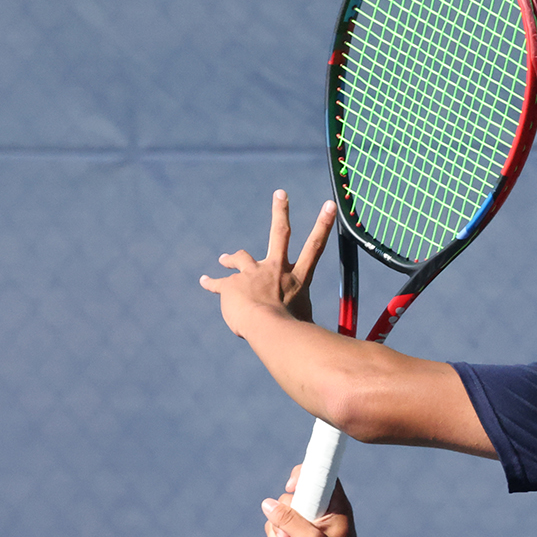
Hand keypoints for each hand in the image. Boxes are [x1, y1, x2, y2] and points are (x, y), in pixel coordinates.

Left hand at [199, 190, 336, 335]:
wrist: (267, 328)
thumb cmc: (294, 333)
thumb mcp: (309, 326)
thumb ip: (311, 325)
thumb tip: (324, 343)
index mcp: (298, 279)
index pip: (316, 247)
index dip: (324, 224)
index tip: (330, 205)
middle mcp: (276, 270)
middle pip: (281, 233)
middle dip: (281, 211)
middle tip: (280, 193)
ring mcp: (252, 275)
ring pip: (241, 257)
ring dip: (232, 257)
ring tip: (224, 258)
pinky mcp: (231, 286)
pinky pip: (219, 283)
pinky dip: (212, 282)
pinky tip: (205, 281)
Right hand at [260, 469, 372, 536]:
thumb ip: (290, 521)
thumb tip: (267, 504)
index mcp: (332, 507)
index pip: (316, 476)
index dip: (301, 476)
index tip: (291, 488)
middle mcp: (317, 515)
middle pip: (285, 504)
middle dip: (280, 527)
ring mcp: (303, 532)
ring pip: (274, 525)